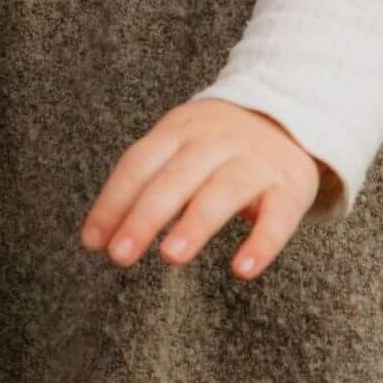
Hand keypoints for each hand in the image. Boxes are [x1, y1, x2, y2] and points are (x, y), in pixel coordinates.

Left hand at [79, 99, 331, 279]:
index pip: (137, 166)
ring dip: (194, 225)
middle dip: (144, 218)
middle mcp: (213, 143)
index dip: (113, 202)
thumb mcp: (178, 145)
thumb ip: (145, 182)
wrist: (287, 113)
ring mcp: (254, 163)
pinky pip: (278, 217)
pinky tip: (242, 270)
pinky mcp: (290, 185)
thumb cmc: (217, 143)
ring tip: (170, 257)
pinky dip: (261, 244)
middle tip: (120, 255)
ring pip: (221, 193)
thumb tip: (101, 234)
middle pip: (174, 180)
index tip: (92, 241)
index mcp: (177, 132)